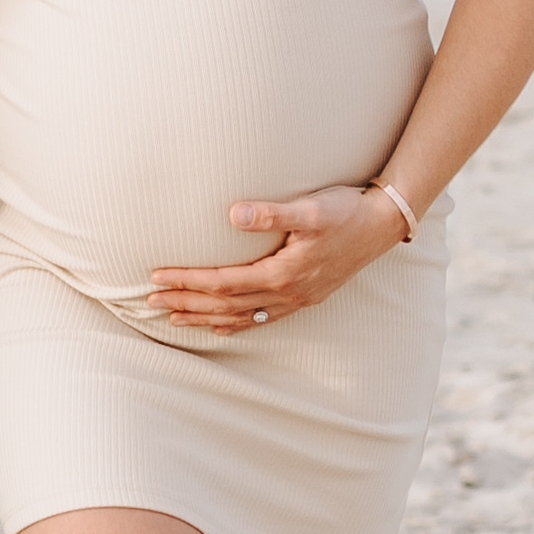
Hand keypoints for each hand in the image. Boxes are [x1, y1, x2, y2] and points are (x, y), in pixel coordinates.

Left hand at [148, 186, 414, 333]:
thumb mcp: (310, 208)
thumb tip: (232, 213)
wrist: (383, 225)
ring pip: (240, 316)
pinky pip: (261, 318)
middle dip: (186, 303)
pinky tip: (221, 324)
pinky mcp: (303, 297)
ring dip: (204, 317)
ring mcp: (295, 299)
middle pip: (224, 305)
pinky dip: (236, 323)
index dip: (187, 282)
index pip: (222, 282)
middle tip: (150, 302)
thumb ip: (271, 213)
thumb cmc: (346, 211)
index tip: (157, 278)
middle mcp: (285, 294)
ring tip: (173, 319)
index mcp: (281, 274)